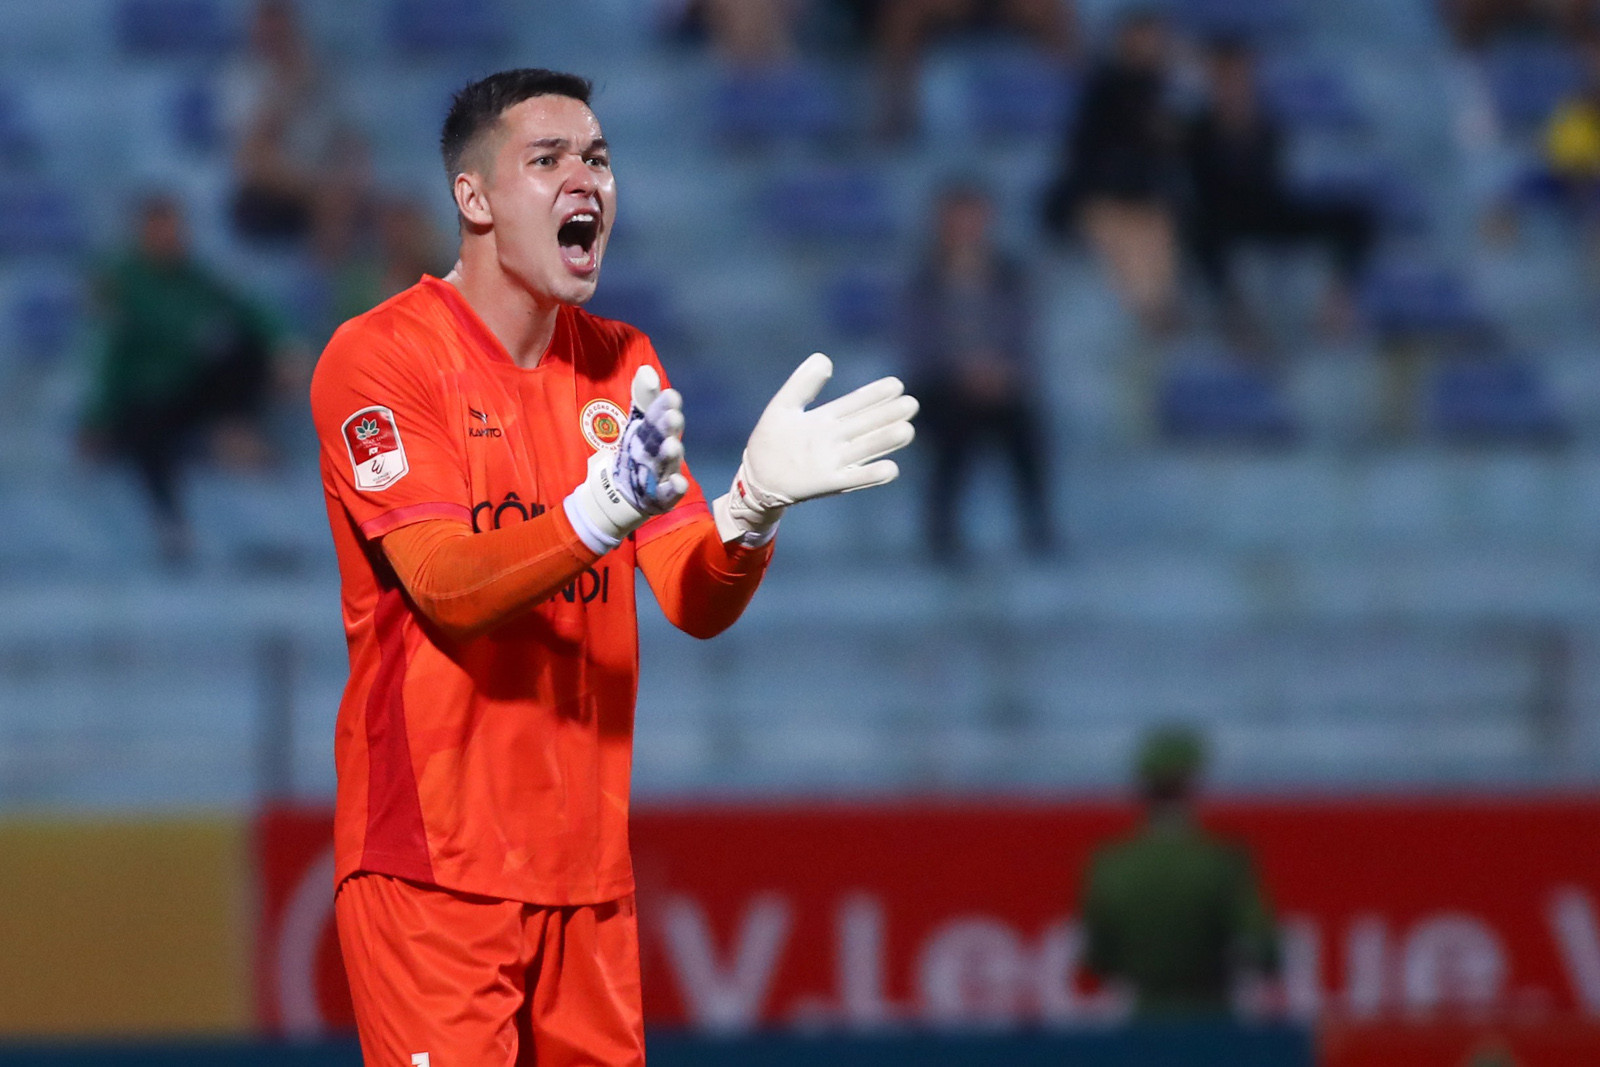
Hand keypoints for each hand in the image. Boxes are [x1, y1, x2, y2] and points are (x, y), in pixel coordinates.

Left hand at [565, 365, 688, 552]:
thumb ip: (643, 398)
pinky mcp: (663, 496)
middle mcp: (664, 449)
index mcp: (657, 430)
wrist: (627, 491)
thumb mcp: (638, 423)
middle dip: (669, 427)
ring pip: (669, 463)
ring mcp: (665, 472)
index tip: (669, 395)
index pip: (659, 414)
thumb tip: (646, 369)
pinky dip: (674, 489)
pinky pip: (670, 493)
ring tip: (671, 446)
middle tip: (672, 416)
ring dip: (671, 454)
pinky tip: (678, 483)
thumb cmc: (638, 451)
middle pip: (666, 436)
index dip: (664, 406)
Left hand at [715, 353, 917, 543]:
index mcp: (827, 420)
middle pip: (867, 425)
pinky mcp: (828, 482)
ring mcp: (833, 461)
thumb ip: (802, 383)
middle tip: (911, 404)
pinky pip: (853, 478)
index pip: (856, 403)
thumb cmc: (770, 440)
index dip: (875, 394)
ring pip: (865, 448)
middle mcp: (835, 440)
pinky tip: (890, 468)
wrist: (756, 476)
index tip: (896, 384)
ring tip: (906, 430)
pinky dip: (871, 475)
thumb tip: (824, 359)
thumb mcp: (783, 406)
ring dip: (885, 441)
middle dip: (889, 414)